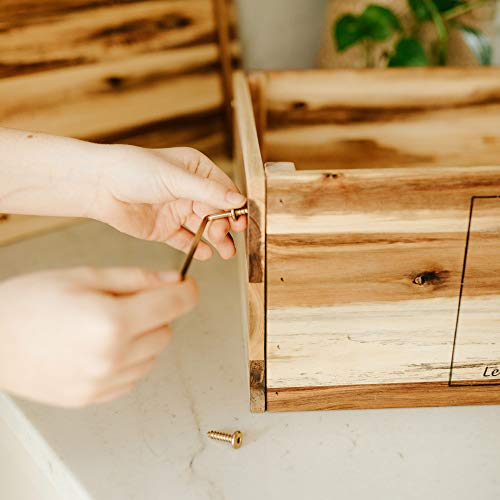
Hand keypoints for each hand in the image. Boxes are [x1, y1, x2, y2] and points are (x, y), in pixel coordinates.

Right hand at [0, 267, 196, 406]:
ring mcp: (103, 382)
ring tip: (105, 324)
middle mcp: (113, 358)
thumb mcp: (86, 277)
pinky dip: (128, 359)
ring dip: (142, 337)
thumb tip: (173, 279)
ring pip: (152, 355)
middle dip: (156, 313)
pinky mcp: (94, 397)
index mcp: (112, 322)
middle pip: (166, 331)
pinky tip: (100, 345)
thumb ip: (136, 279)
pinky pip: (133, 376)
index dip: (186, 291)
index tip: (186, 285)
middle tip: (126, 302)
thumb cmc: (30, 302)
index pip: (174, 305)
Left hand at [90, 145, 246, 260]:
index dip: (234, 206)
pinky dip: (197, 246)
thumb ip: (208, 191)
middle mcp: (189, 190)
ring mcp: (177, 210)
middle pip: (216, 211)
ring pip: (204, 228)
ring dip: (217, 240)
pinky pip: (186, 239)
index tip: (241, 220)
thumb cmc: (133, 170)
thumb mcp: (175, 178)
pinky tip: (207, 253)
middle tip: (226, 236)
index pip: (224, 190)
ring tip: (226, 252)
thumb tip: (238, 200)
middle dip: (224, 225)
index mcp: (196, 170)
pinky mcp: (166, 229)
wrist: (99, 187)